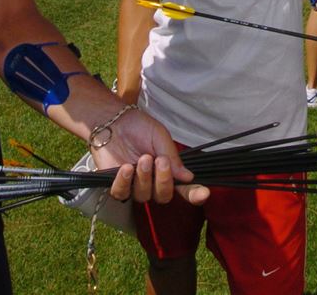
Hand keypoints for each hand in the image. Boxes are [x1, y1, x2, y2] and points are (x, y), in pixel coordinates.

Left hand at [90, 106, 209, 205]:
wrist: (112, 121)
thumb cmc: (138, 127)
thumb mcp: (160, 136)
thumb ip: (172, 157)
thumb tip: (188, 177)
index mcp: (168, 171)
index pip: (184, 189)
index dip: (194, 194)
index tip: (204, 193)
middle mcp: (153, 182)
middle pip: (164, 196)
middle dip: (163, 180)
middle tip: (160, 161)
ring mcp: (134, 186)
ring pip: (143, 196)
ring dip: (144, 178)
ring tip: (142, 159)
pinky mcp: (117, 185)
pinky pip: (122, 194)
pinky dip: (125, 182)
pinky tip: (127, 168)